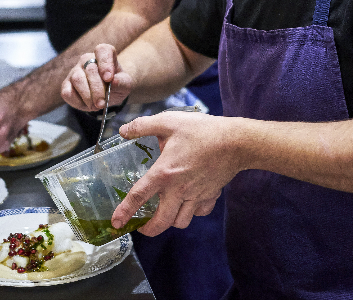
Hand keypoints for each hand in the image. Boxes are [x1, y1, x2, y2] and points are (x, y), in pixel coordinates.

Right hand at [61, 44, 133, 111]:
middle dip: (97, 89)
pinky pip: (68, 92)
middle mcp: (87, 60)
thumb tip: (113, 81)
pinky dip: (78, 102)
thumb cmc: (117, 85)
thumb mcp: (125, 84)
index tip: (109, 79)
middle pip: (90, 70)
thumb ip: (122, 82)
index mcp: (103, 54)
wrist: (108, 94)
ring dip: (88, 96)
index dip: (105, 63)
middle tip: (102, 103)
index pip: (102, 50)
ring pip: (77, 80)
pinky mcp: (66, 84)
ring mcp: (75, 71)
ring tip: (96, 105)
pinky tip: (87, 104)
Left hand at [111, 111, 240, 235]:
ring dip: (171, 221)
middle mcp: (179, 189)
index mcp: (164, 172)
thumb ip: (143, 126)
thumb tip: (124, 130)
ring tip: (165, 213)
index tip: (116, 223)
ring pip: (181, 222)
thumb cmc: (202, 130)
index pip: (139, 196)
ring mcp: (196, 195)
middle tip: (142, 227)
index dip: (125, 211)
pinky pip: (199, 213)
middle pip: (162, 222)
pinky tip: (188, 202)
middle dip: (149, 230)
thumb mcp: (169, 121)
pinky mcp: (211, 195)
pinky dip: (192, 212)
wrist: (236, 141)